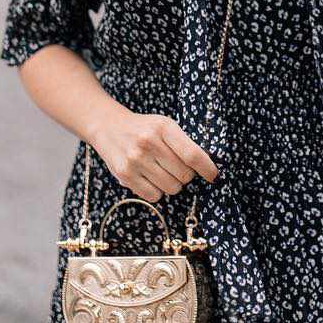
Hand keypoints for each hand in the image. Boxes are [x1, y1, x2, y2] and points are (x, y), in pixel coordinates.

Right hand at [89, 107, 218, 201]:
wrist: (109, 127)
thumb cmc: (145, 129)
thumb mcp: (165, 126)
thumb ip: (184, 143)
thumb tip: (207, 167)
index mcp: (163, 127)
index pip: (192, 154)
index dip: (207, 168)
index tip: (213, 176)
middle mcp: (148, 143)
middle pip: (184, 175)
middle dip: (186, 175)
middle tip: (177, 168)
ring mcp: (135, 160)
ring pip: (171, 188)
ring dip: (173, 184)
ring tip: (162, 172)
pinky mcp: (125, 175)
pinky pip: (154, 196)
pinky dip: (157, 191)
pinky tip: (150, 178)